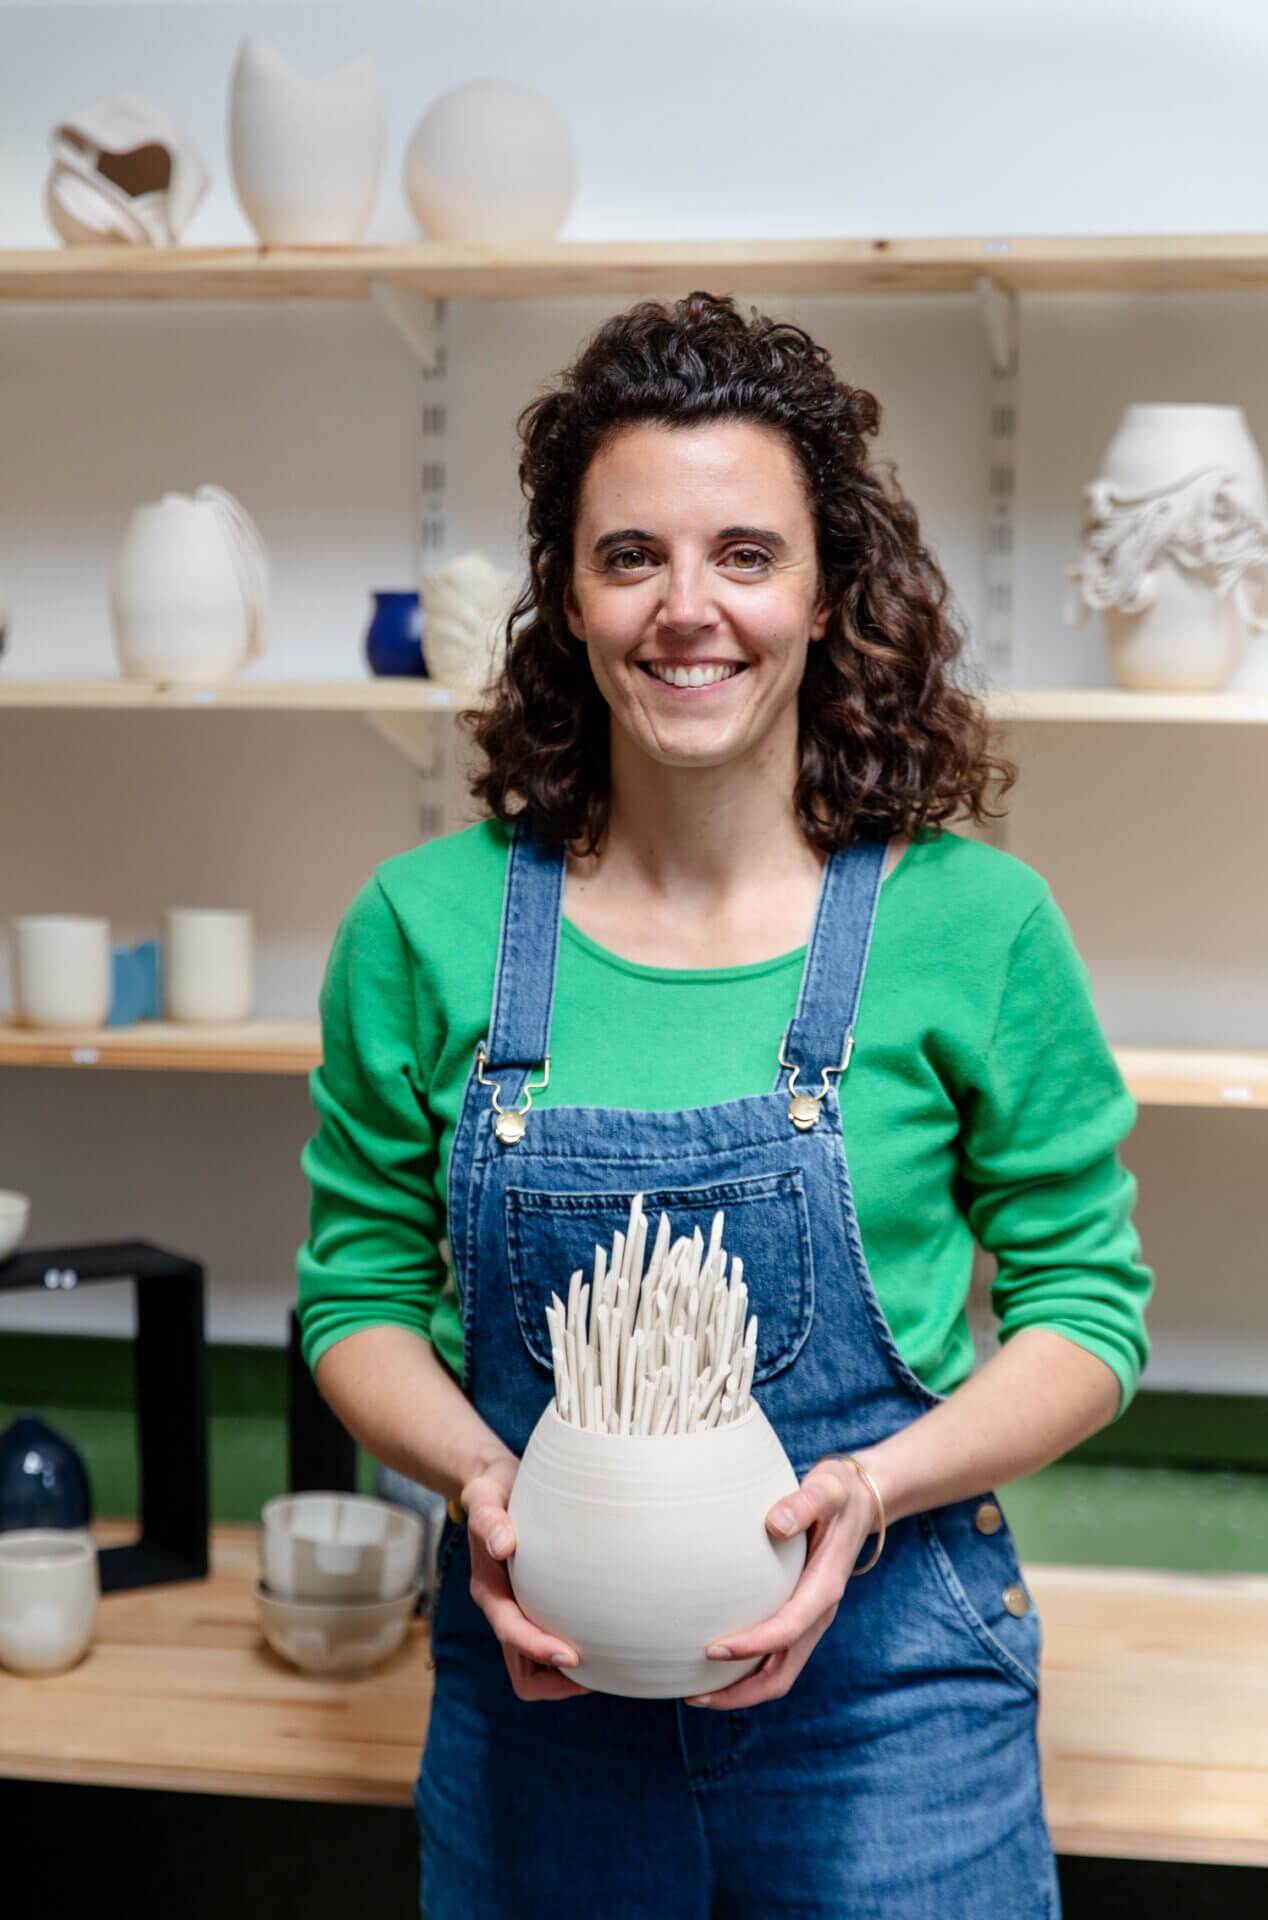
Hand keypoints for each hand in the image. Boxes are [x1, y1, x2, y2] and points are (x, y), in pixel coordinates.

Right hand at [461, 1453, 588, 1701]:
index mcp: (489, 1591)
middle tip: (602, 1671)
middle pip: (525, 1674)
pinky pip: (555, 1647)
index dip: (539, 1649)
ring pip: (541, 1670)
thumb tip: (503, 1545)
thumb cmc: (494, 1490)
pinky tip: (607, 1633)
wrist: (499, 1486)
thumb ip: (487, 1517)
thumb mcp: (484, 1494)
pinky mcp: (540, 1607)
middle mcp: (505, 1610)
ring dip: (569, 1676)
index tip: (573, 1656)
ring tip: (610, 1662)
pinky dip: (577, 1653)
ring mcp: (523, 1612)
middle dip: (558, 1682)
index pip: (511, 1634)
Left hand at [684, 1457, 877, 1709]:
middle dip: (741, 1692)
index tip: (712, 1649)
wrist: (862, 1501)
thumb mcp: (827, 1488)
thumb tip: (774, 1524)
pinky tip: (716, 1662)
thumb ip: (804, 1503)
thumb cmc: (839, 1493)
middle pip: (783, 1672)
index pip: (787, 1630)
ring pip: (779, 1672)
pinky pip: (776, 1656)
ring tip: (696, 1691)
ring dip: (742, 1689)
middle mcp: (819, 1612)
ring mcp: (811, 1618)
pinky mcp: (801, 1615)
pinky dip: (748, 1670)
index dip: (751, 1645)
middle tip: (693, 1695)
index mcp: (825, 1588)